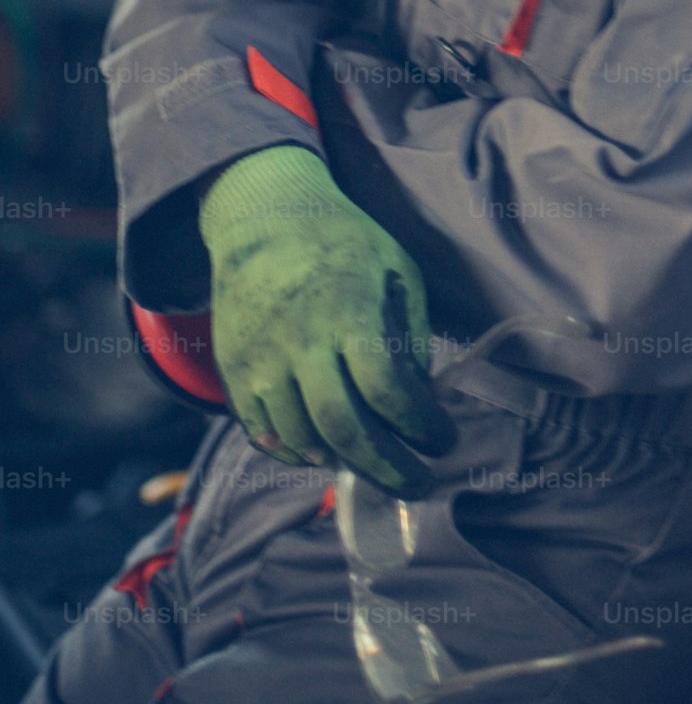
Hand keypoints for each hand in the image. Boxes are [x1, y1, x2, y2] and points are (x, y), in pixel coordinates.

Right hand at [199, 143, 454, 494]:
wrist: (263, 218)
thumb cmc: (343, 241)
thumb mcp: (396, 268)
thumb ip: (410, 334)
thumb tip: (420, 399)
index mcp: (348, 310)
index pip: (387, 390)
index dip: (421, 426)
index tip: (445, 440)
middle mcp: (300, 340)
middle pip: (343, 428)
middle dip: (388, 468)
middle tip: (420, 485)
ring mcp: (261, 360)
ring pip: (303, 439)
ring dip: (345, 461)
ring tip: (375, 460)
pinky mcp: (234, 372)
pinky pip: (265, 436)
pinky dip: (299, 456)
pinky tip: (326, 452)